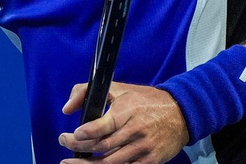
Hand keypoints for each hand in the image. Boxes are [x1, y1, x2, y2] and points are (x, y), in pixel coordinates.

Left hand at [58, 81, 189, 163]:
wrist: (180, 113)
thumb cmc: (145, 101)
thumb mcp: (119, 88)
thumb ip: (87, 92)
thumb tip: (67, 109)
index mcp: (128, 111)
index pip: (104, 125)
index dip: (86, 133)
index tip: (72, 135)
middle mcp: (135, 131)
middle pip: (103, 147)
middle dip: (79, 149)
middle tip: (64, 145)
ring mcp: (143, 148)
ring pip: (111, 163)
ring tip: (70, 162)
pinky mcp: (150, 161)